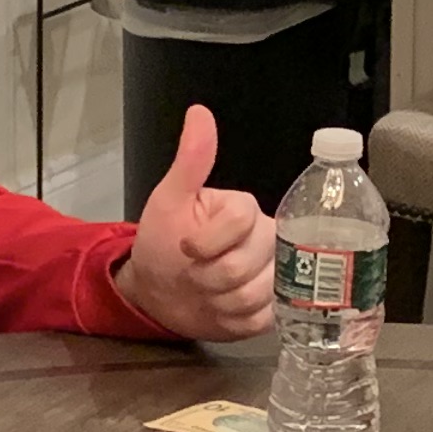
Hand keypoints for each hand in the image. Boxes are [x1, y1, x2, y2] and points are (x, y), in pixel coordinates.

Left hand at [118, 105, 275, 341]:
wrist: (158, 290)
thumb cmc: (163, 240)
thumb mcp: (169, 199)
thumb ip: (191, 160)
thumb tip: (199, 112)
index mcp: (244, 211)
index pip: (242, 222)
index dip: (209, 241)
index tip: (186, 246)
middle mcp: (267, 241)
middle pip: (248, 264)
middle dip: (209, 275)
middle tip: (192, 272)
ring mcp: (273, 277)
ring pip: (256, 294)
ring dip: (218, 299)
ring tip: (204, 291)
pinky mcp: (271, 310)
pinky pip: (261, 318)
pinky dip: (233, 319)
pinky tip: (220, 309)